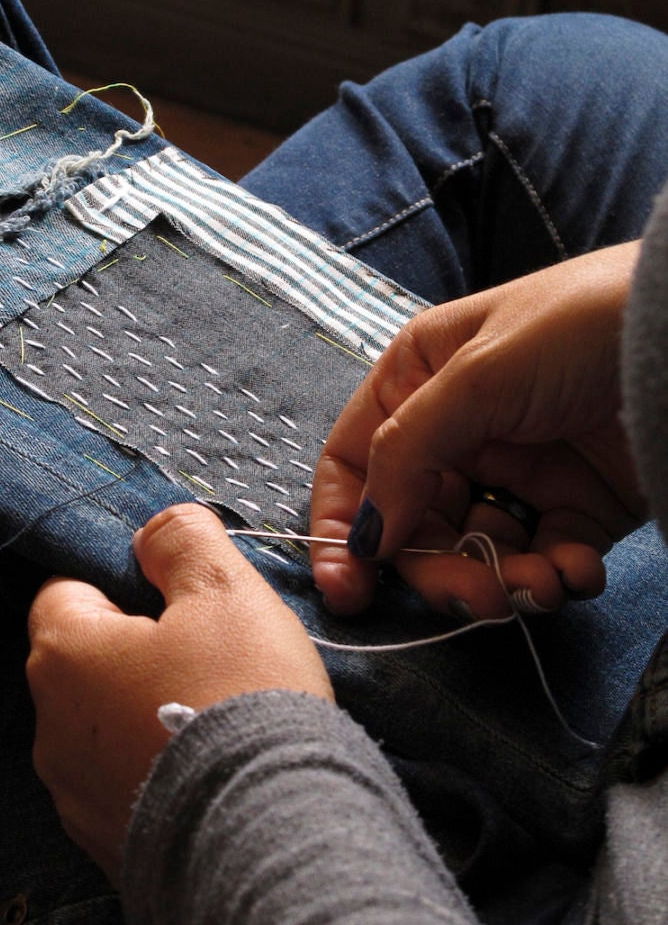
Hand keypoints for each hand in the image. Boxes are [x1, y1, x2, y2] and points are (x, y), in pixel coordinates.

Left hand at [27, 503, 331, 882]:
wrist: (272, 841)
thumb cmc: (243, 696)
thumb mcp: (225, 592)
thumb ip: (182, 541)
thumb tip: (155, 530)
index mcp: (64, 655)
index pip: (65, 592)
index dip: (122, 586)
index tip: (178, 604)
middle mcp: (49, 730)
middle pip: (86, 665)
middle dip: (139, 654)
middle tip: (212, 661)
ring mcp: (74, 799)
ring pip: (104, 732)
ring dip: (146, 718)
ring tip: (219, 725)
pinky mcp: (107, 851)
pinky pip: (127, 791)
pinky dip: (160, 776)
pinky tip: (214, 779)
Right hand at [310, 243, 647, 618]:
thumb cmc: (581, 326)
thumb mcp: (478, 375)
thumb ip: (408, 452)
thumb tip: (367, 536)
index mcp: (417, 380)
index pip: (356, 465)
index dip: (343, 529)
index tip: (350, 591)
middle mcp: (457, 428)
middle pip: (415, 523)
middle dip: (440, 568)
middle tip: (476, 599)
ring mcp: (517, 469)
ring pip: (477, 550)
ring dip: (502, 581)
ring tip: (541, 588)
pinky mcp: (575, 503)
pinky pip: (544, 559)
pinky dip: (556, 577)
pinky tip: (578, 572)